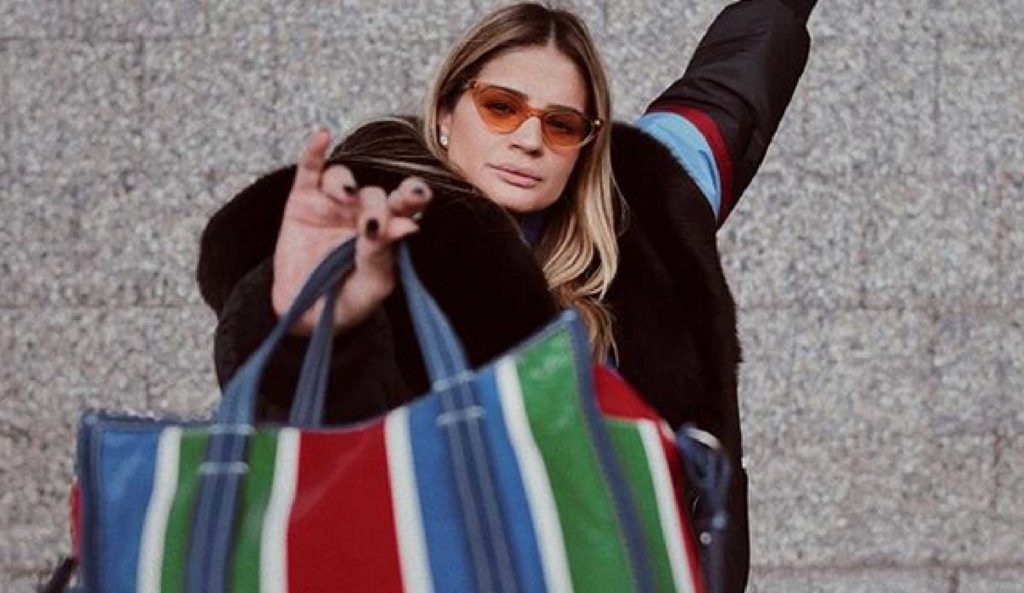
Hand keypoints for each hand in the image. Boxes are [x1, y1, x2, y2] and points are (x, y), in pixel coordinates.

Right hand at [271, 129, 432, 335]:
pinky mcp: (302, 202)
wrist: (305, 315)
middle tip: (372, 223)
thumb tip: (408, 225)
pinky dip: (314, 153)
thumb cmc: (348, 301)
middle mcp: (361, 211)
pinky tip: (322, 137)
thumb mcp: (371, 285)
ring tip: (346, 198)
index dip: (412, 196)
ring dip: (346, 183)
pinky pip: (309, 171)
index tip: (416, 198)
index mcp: (387, 230)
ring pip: (343, 178)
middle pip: (375, 193)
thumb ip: (384, 255)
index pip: (405, 205)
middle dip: (377, 203)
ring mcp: (332, 205)